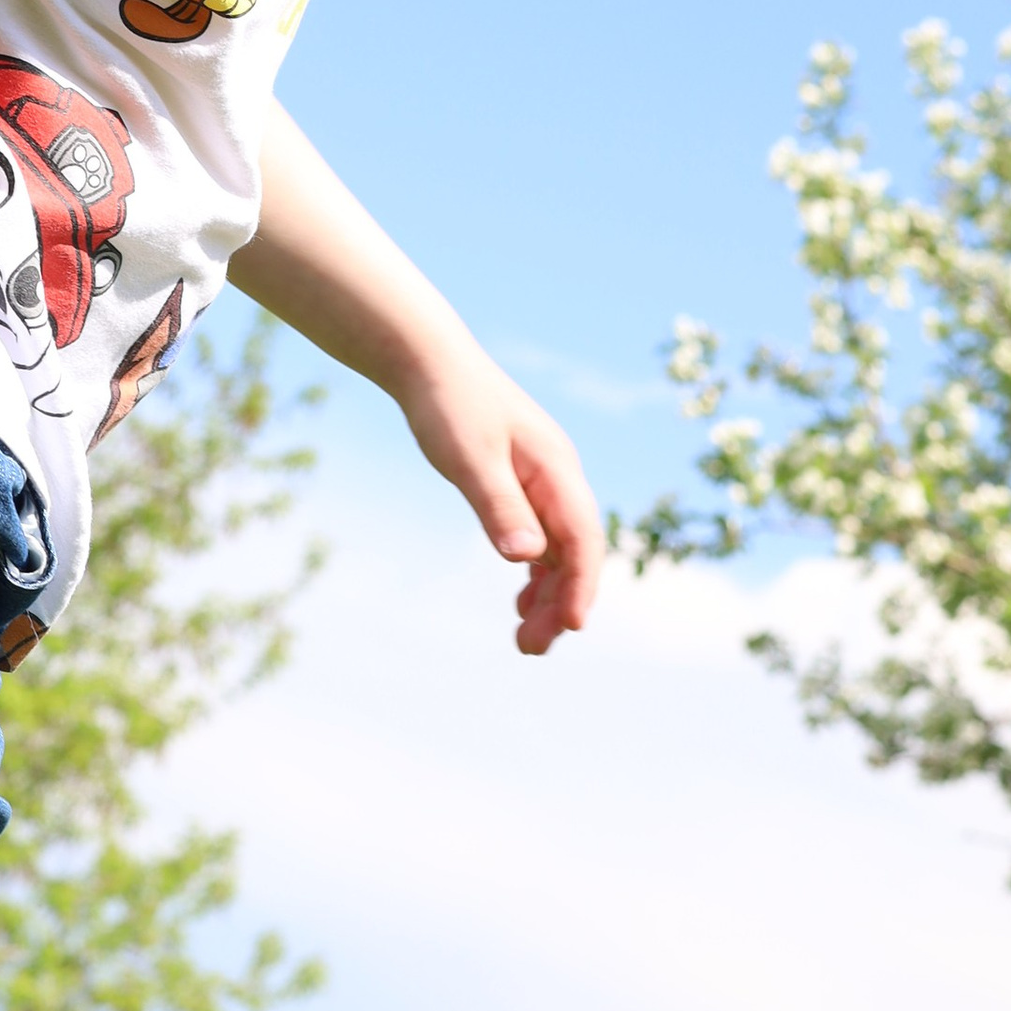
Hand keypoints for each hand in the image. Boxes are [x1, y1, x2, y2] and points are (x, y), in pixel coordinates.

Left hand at [396, 347, 602, 656]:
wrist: (427, 360)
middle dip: (561, 603)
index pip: (582, 539)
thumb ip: (499, 507)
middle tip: (530, 649)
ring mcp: (541, 481)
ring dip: (548, 595)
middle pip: (574, 552)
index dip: (581, 585)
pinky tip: (521, 602)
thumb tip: (526, 558)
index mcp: (556, 469)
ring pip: (558, 550)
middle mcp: (558, 477)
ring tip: (526, 639)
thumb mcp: (470, 460)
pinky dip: (534, 573)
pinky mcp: (519, 484)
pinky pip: (539, 539)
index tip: (573, 627)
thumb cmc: (448, 405)